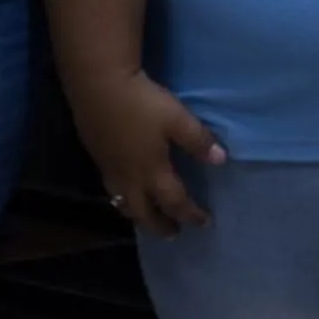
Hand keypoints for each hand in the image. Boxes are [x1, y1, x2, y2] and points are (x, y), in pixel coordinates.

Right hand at [66, 70, 225, 237]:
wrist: (98, 85)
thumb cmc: (141, 102)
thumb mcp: (176, 118)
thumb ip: (198, 140)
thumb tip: (220, 161)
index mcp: (152, 171)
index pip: (174, 202)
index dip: (190, 214)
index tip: (204, 222)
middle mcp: (130, 177)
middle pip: (144, 213)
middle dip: (160, 226)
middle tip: (173, 233)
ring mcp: (110, 168)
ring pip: (123, 204)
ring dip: (138, 215)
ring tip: (146, 217)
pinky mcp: (97, 156)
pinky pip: (110, 189)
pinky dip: (121, 199)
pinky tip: (123, 188)